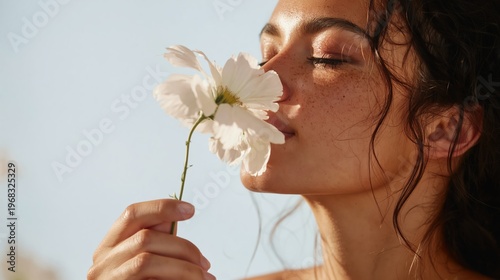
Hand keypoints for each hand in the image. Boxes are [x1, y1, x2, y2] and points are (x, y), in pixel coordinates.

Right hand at [87, 199, 215, 279]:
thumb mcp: (145, 265)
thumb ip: (156, 244)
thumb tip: (175, 221)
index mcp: (109, 249)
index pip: (132, 215)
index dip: (162, 207)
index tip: (190, 209)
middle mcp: (102, 264)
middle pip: (145, 237)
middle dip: (183, 246)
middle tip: (204, 262)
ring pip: (146, 258)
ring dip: (183, 266)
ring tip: (202, 276)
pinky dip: (177, 277)